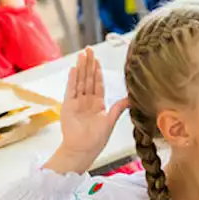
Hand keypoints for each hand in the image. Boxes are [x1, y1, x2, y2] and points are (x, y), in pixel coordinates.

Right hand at [49, 48, 128, 173]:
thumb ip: (118, 108)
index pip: (98, 83)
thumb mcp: (110, 121)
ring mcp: (77, 102)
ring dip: (81, 68)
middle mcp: (87, 101)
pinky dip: (72, 80)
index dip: (98, 71)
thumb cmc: (96, 140)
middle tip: (89, 49)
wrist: (82, 150)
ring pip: (80, 81)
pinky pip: (70, 90)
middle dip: (89, 64)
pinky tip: (74, 69)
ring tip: (81, 55)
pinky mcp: (68, 106)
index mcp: (98, 104)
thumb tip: (131, 98)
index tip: (98, 59)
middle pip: (88, 78)